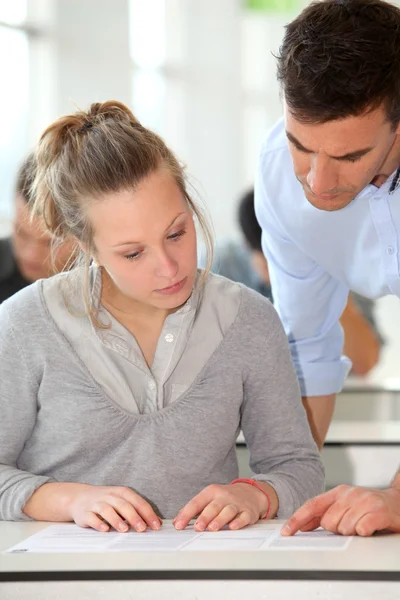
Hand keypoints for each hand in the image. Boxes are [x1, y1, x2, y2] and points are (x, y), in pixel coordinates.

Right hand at [67, 483, 161, 532]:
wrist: (79, 497)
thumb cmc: (106, 501)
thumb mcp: (122, 501)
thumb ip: (138, 510)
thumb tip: (157, 522)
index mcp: (122, 492)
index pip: (137, 502)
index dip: (147, 513)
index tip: (155, 525)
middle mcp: (110, 496)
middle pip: (123, 505)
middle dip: (134, 517)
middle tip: (142, 529)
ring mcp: (97, 503)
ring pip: (107, 510)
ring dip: (116, 520)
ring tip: (124, 530)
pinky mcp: (85, 512)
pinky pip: (92, 517)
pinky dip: (99, 523)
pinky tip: (105, 529)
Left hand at [173, 482, 269, 531]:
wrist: (250, 492)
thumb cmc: (225, 498)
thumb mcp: (209, 498)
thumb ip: (194, 509)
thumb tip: (177, 522)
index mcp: (211, 492)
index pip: (197, 502)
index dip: (187, 514)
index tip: (179, 525)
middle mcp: (224, 497)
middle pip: (213, 506)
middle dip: (204, 517)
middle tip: (197, 527)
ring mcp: (236, 504)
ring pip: (227, 511)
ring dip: (219, 520)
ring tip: (212, 528)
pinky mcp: (248, 512)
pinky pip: (243, 517)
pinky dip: (238, 522)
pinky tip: (232, 527)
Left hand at [281, 484, 399, 536]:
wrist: (398, 502)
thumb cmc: (370, 507)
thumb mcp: (345, 505)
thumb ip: (325, 513)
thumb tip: (302, 525)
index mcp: (338, 492)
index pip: (312, 505)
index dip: (297, 519)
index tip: (286, 532)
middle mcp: (349, 494)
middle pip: (328, 522)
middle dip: (337, 529)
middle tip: (351, 525)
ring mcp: (364, 500)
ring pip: (344, 528)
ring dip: (352, 532)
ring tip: (362, 525)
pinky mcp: (378, 511)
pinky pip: (361, 529)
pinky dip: (364, 532)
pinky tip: (370, 528)